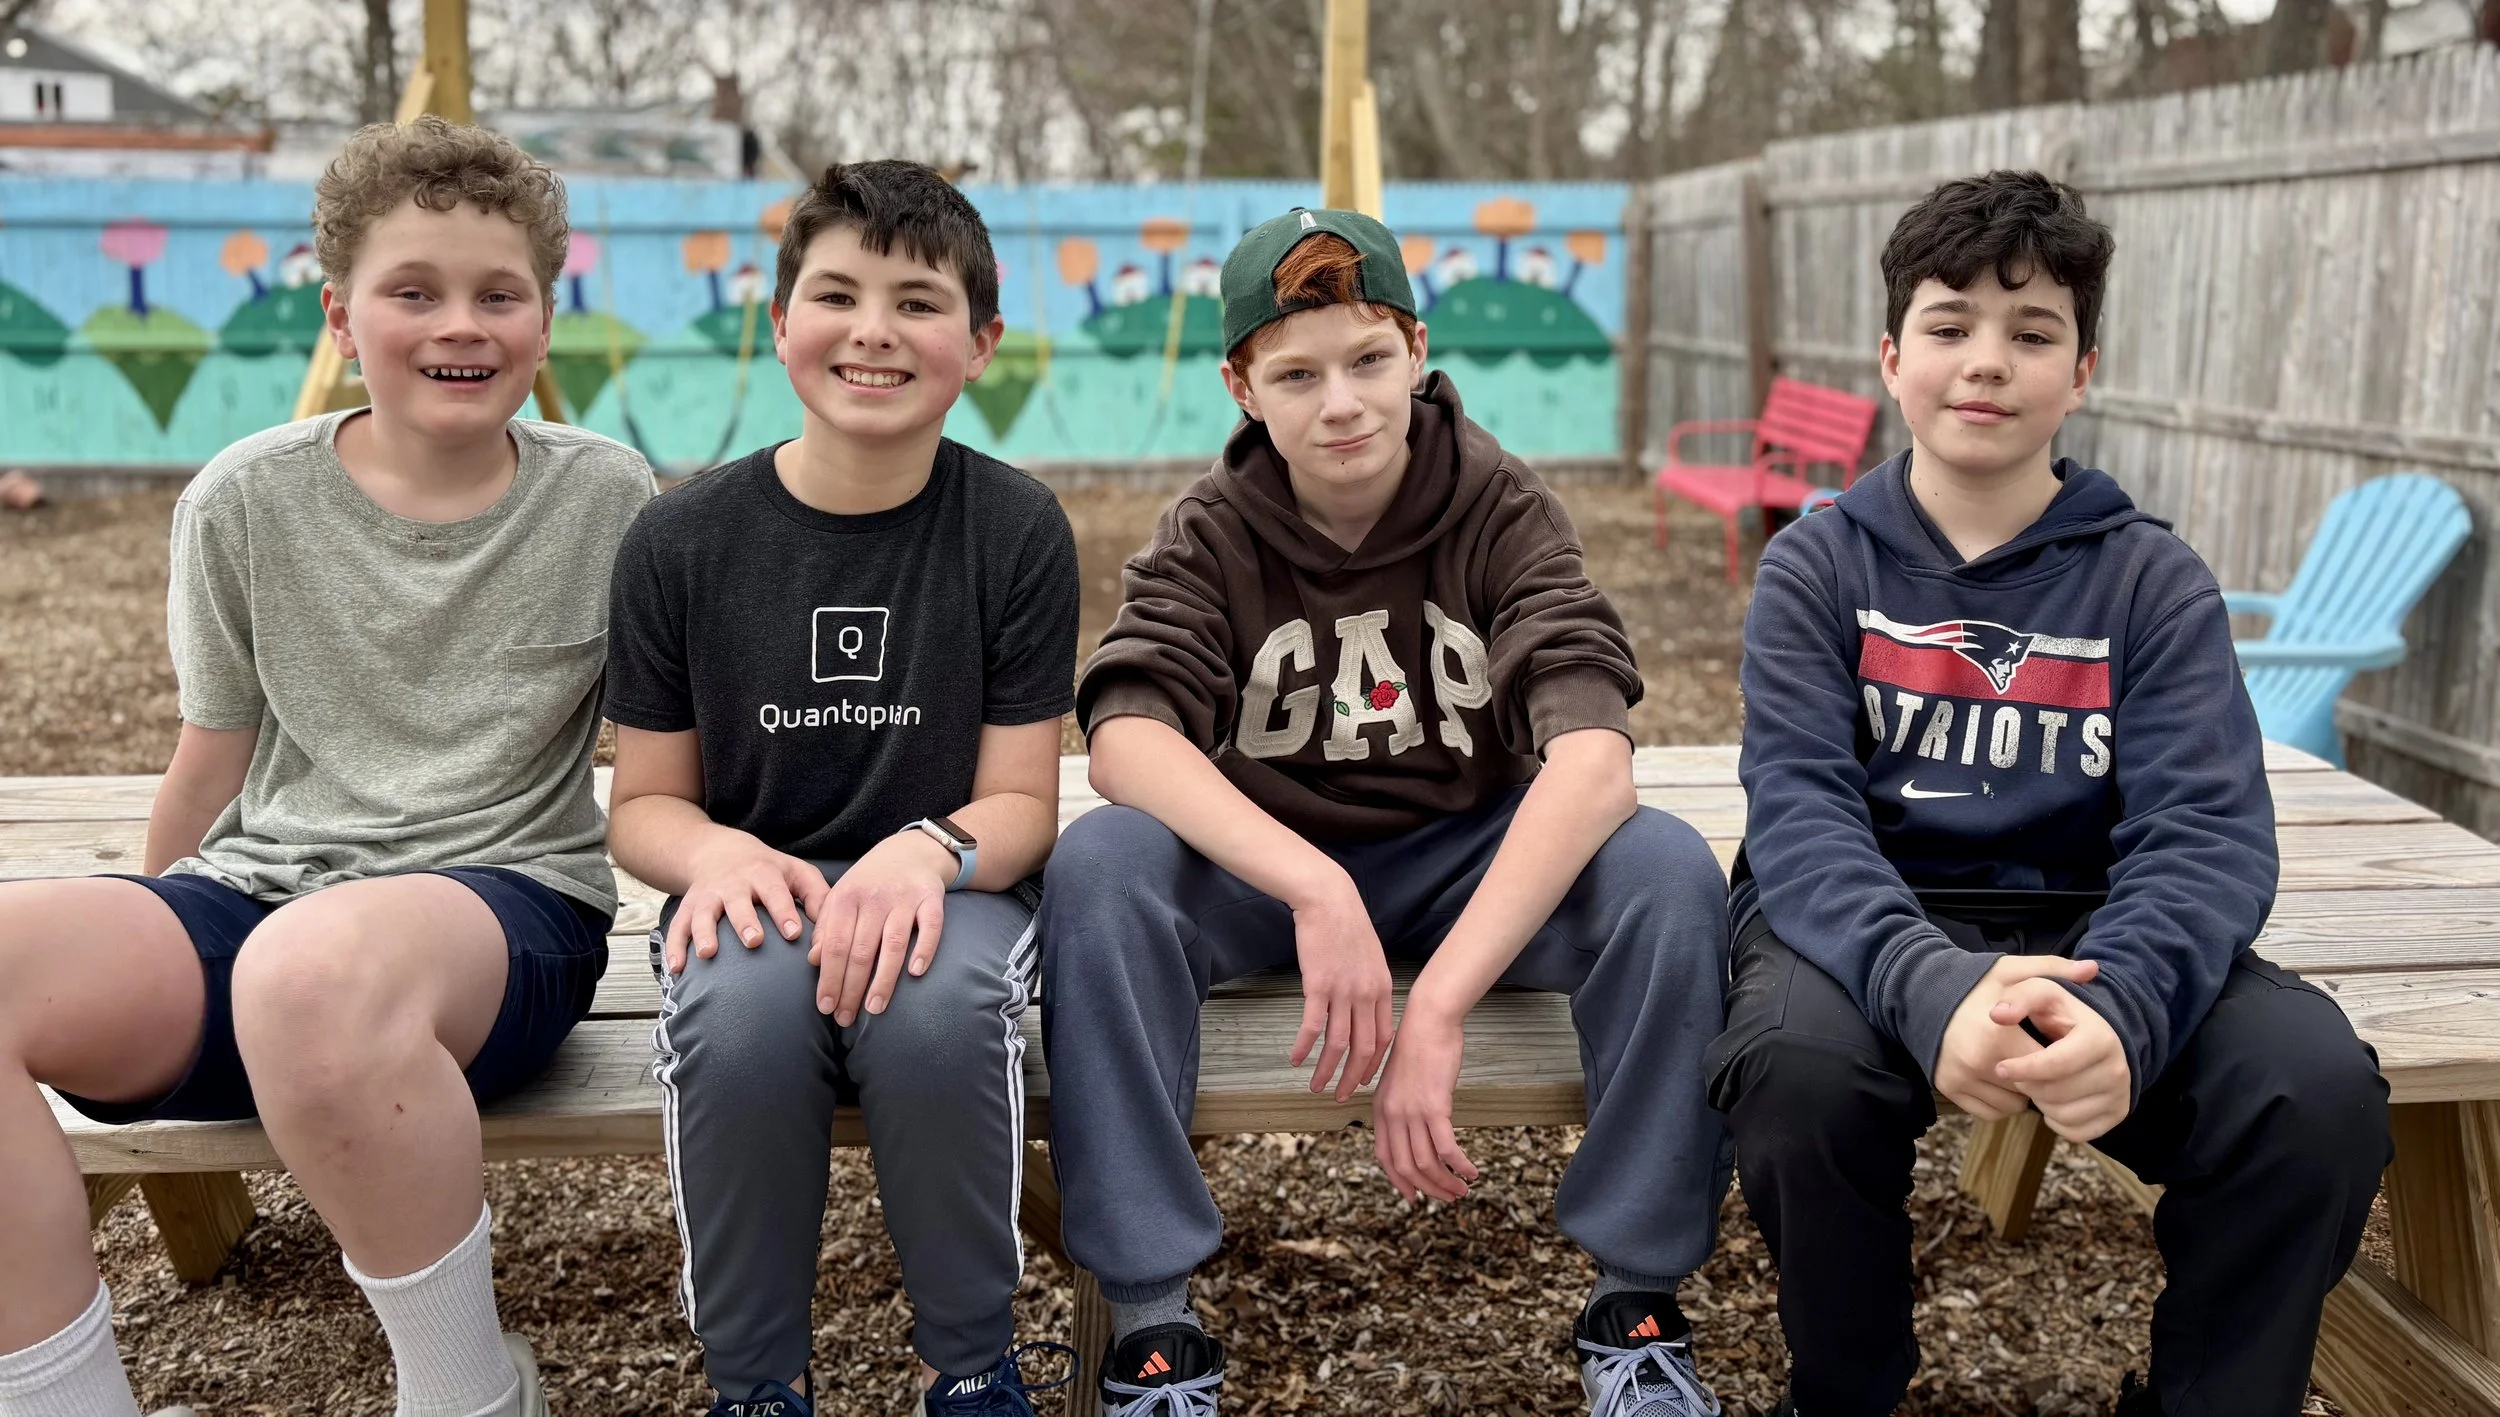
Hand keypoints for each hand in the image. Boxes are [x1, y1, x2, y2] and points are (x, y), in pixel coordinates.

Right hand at [664, 838, 831, 974]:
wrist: (720, 851)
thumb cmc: (770, 871)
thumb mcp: (797, 873)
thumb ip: (818, 898)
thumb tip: (831, 934)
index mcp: (764, 874)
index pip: (776, 892)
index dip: (783, 911)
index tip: (793, 933)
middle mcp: (734, 883)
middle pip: (738, 901)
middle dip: (745, 921)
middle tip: (754, 942)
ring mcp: (708, 895)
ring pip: (703, 913)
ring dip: (704, 933)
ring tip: (708, 954)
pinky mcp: (689, 908)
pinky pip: (677, 927)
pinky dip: (674, 948)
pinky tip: (677, 970)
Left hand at [811, 829, 955, 1024]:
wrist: (909, 852)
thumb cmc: (869, 883)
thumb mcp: (841, 898)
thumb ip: (826, 928)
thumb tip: (814, 961)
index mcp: (847, 898)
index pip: (834, 945)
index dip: (829, 978)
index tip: (825, 1006)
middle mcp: (875, 898)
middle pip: (860, 951)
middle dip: (851, 989)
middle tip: (845, 1019)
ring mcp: (904, 899)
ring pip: (892, 945)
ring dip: (883, 980)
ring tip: (874, 1009)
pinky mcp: (931, 899)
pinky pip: (930, 927)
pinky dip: (924, 949)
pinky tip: (916, 974)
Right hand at [1287, 880, 1394, 1102]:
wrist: (1329, 900)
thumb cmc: (1346, 925)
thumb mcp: (1370, 957)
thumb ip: (1370, 985)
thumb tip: (1366, 1007)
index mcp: (1383, 989)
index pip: (1385, 1038)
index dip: (1375, 1064)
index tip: (1364, 1081)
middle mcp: (1367, 995)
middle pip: (1364, 1048)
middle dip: (1352, 1078)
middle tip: (1341, 1097)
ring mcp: (1343, 991)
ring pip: (1338, 1044)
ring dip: (1326, 1070)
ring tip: (1316, 1087)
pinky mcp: (1318, 985)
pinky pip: (1312, 1027)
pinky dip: (1304, 1047)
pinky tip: (1294, 1059)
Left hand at [1372, 1005, 1476, 1202]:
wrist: (1428, 1021)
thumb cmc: (1420, 1047)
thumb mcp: (1400, 1081)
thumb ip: (1402, 1107)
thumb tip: (1414, 1130)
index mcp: (1382, 1110)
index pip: (1385, 1157)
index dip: (1399, 1182)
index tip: (1413, 1197)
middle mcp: (1393, 1115)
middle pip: (1406, 1167)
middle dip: (1428, 1188)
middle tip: (1448, 1197)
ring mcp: (1412, 1112)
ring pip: (1427, 1163)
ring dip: (1446, 1182)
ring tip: (1462, 1190)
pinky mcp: (1435, 1106)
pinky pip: (1447, 1148)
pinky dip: (1460, 1166)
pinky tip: (1472, 1172)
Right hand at [1933, 955, 2100, 1119]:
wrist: (1919, 994)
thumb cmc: (1972, 984)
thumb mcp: (2011, 970)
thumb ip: (2054, 969)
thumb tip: (2094, 969)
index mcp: (1998, 1035)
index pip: (2048, 1067)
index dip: (2057, 1059)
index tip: (2056, 1047)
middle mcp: (1977, 1063)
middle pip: (2032, 1089)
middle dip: (2040, 1077)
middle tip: (2036, 1057)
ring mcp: (1960, 1079)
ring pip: (2013, 1106)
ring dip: (2020, 1092)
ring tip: (2016, 1066)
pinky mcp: (1949, 1089)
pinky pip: (1990, 1112)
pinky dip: (1999, 1101)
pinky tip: (1998, 1078)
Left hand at [1992, 976, 2131, 1141]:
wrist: (2100, 1033)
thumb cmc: (2064, 1014)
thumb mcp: (2043, 994)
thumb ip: (2019, 998)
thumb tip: (1997, 1015)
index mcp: (2100, 1038)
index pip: (2056, 1064)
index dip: (2023, 1068)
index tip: (1999, 1068)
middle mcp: (2118, 1069)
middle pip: (2056, 1093)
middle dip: (2029, 1084)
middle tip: (2019, 1073)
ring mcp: (2121, 1095)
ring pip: (2064, 1114)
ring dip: (2040, 1102)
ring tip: (2035, 1083)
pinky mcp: (2118, 1115)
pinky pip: (2076, 1132)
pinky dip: (2056, 1120)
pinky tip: (2051, 1100)